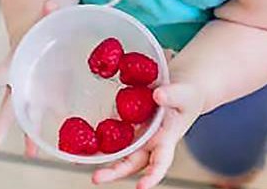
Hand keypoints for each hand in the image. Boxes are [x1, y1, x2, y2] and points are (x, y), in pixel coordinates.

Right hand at [0, 0, 58, 157]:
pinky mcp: (42, 98)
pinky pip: (41, 118)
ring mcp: (28, 94)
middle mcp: (16, 84)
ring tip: (31, 155)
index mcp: (13, 64)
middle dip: (1, 123)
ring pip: (23, 119)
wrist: (31, 39)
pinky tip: (49, 150)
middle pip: (7, 106)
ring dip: (26, 136)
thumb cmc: (34, 31)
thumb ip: (46, 15)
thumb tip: (51, 3)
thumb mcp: (39, 22)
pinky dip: (45, 132)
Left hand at [93, 52, 205, 188]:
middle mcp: (149, 143)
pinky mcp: (126, 123)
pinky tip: (80, 138)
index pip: (161, 163)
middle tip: (96, 178)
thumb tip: (157, 96)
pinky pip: (111, 133)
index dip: (152, 176)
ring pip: (117, 151)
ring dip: (100, 157)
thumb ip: (173, 95)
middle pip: (131, 163)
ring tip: (78, 160)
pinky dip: (97, 137)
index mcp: (166, 140)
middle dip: (114, 172)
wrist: (181, 88)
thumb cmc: (188, 95)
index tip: (141, 186)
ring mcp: (136, 134)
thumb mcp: (185, 94)